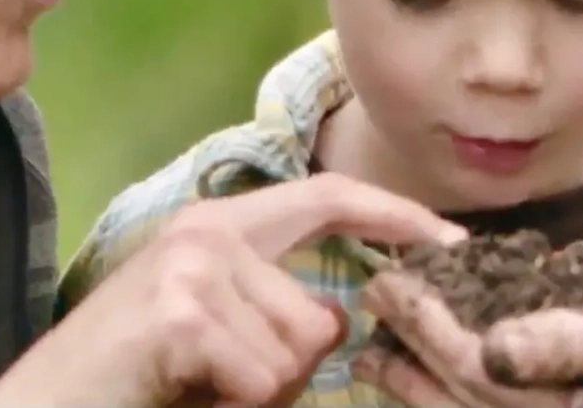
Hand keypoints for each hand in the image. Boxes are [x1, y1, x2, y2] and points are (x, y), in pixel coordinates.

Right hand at [0, 173, 467, 407]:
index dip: (394, 214)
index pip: (326, 196)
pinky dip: (229, 404)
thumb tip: (341, 318)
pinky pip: (259, 378)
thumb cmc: (131, 379)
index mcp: (218, 226)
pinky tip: (178, 391)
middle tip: (214, 383)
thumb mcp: (212, 332)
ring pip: (294, 353)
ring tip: (190, 386)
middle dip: (286, 372)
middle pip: (320, 314)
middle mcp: (206, 230)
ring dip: (253, 393)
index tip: (452, 241)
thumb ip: (274, 311)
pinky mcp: (180, 313)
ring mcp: (191, 266)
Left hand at [358, 271, 582, 407]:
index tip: (390, 285)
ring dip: (431, 379)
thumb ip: (570, 340)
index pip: (481, 374)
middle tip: (368, 308)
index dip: (429, 328)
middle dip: (413, 356)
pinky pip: (519, 404)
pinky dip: (477, 382)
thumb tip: (492, 348)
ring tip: (381, 347)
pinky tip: (458, 355)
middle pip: (470, 401)